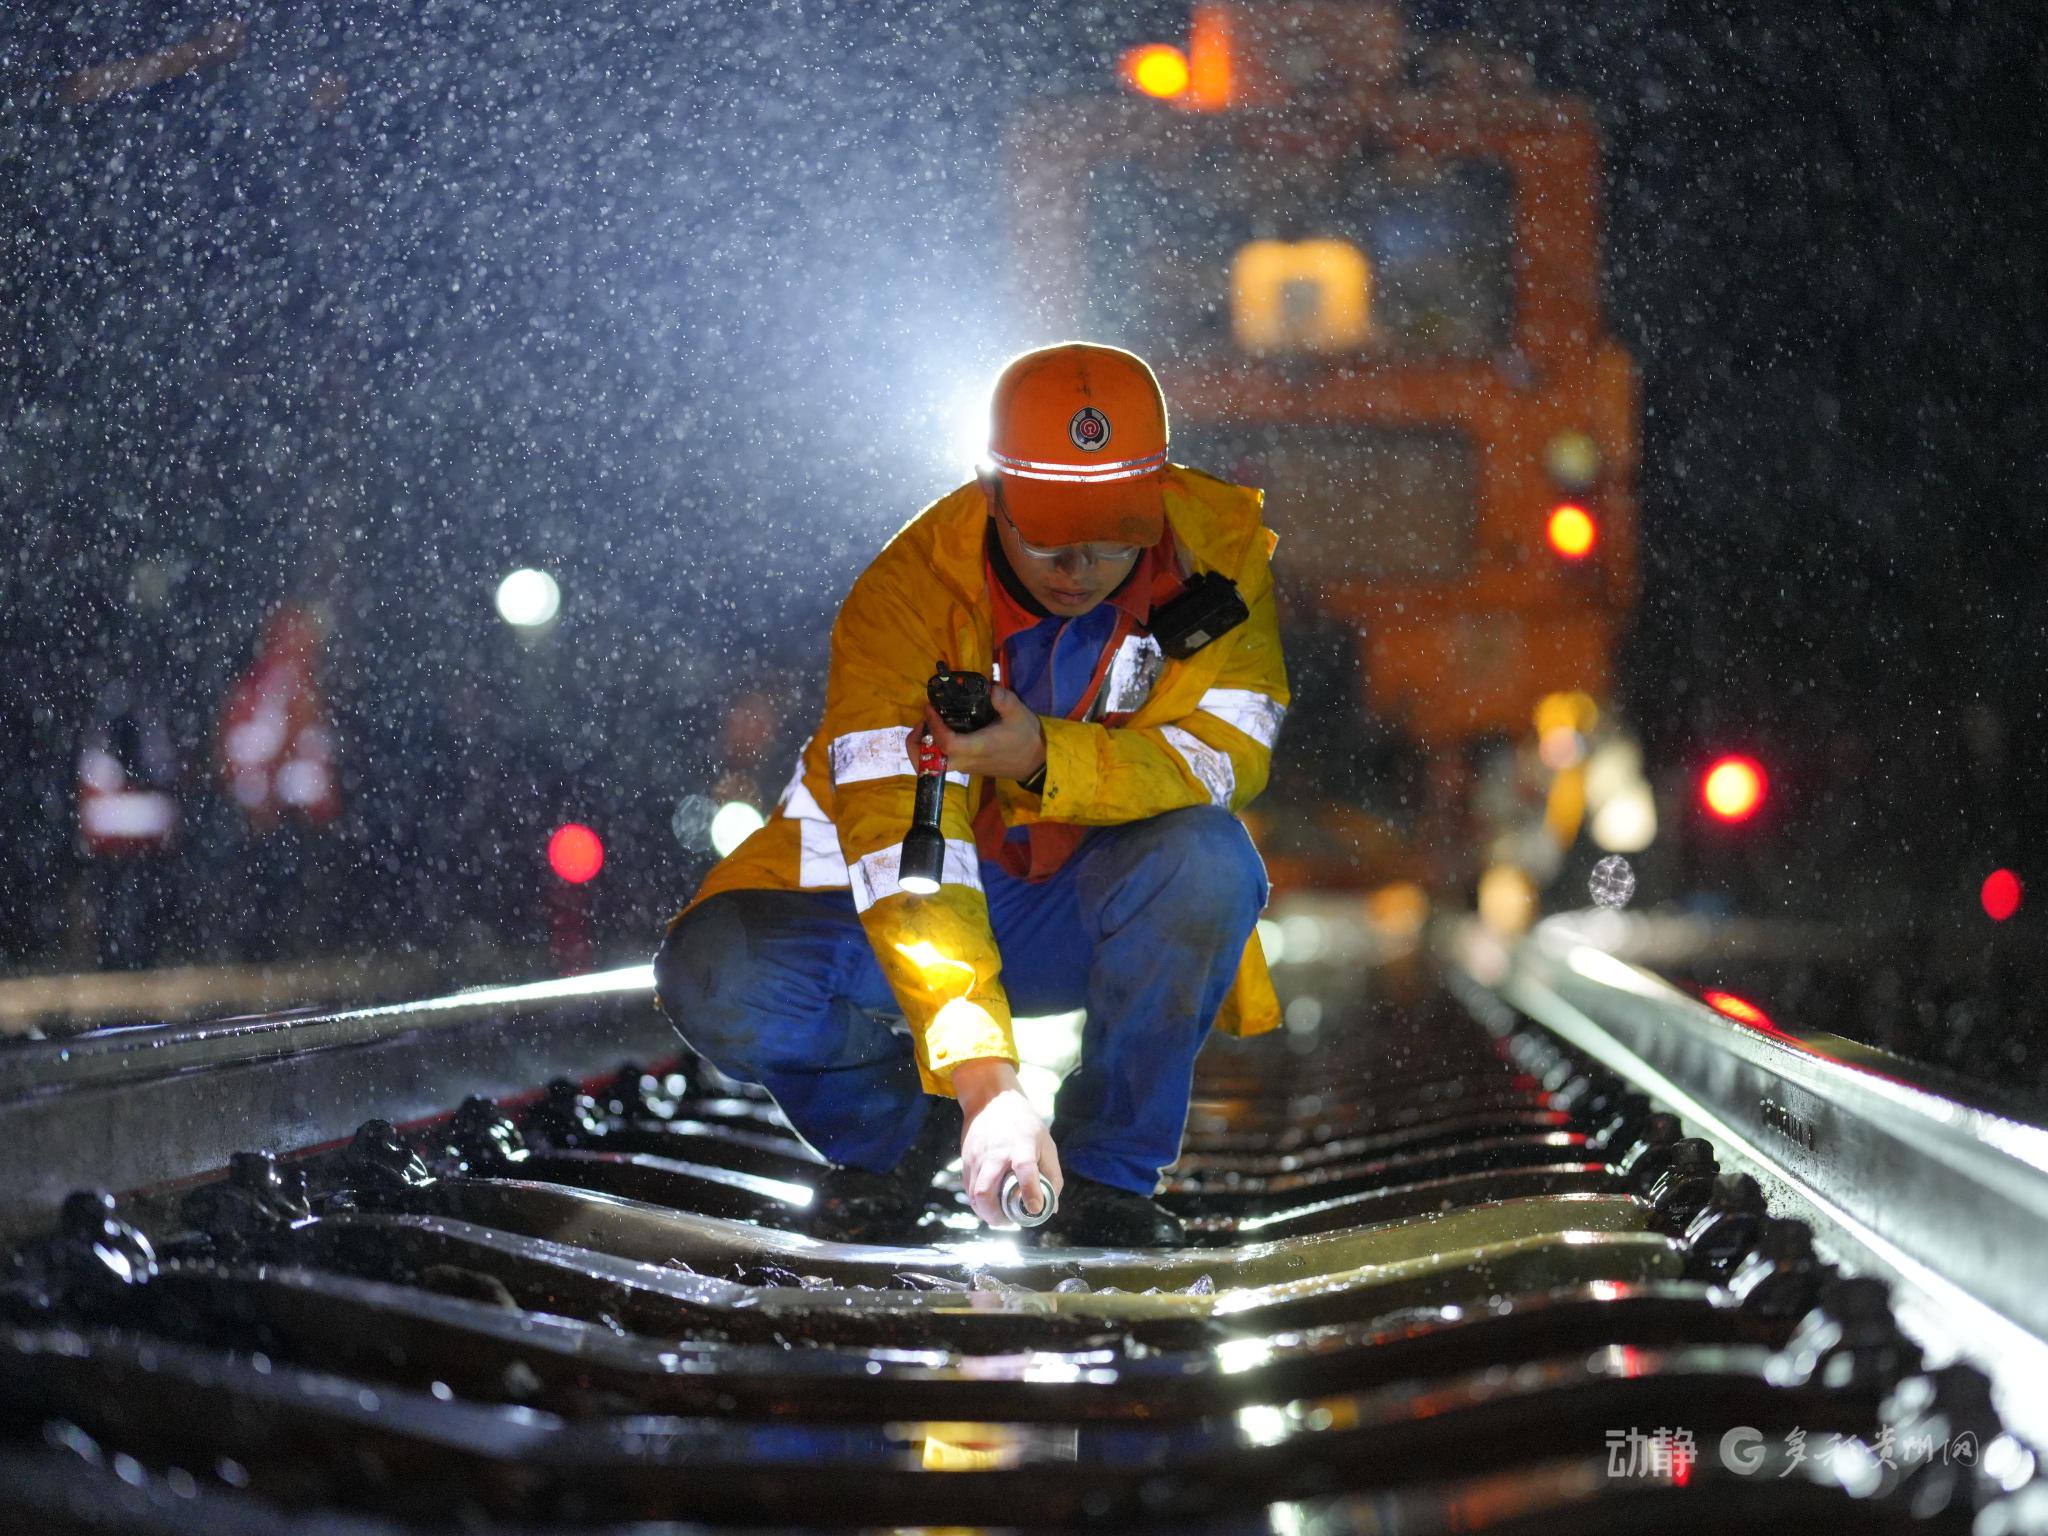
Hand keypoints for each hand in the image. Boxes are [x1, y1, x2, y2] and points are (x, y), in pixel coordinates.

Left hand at [921, 683, 1045, 782]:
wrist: (1035, 763)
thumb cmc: (1026, 739)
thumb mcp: (1019, 714)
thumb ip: (1004, 700)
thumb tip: (991, 687)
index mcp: (976, 748)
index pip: (946, 743)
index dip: (933, 726)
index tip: (929, 708)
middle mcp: (966, 761)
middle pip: (928, 763)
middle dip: (916, 744)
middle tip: (921, 722)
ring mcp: (964, 767)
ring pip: (932, 764)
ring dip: (923, 745)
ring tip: (930, 724)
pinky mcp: (967, 767)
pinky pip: (941, 761)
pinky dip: (933, 748)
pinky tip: (943, 729)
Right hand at [952, 1058, 1061, 1226]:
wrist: (991, 1100)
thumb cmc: (1024, 1123)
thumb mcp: (1046, 1143)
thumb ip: (1052, 1176)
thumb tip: (1051, 1207)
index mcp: (1021, 1145)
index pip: (1025, 1169)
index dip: (1030, 1191)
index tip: (1035, 1208)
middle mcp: (996, 1153)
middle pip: (986, 1190)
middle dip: (996, 1215)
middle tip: (1009, 1221)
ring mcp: (977, 1157)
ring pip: (974, 1194)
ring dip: (986, 1212)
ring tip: (1000, 1217)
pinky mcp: (966, 1159)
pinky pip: (968, 1189)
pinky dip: (978, 1202)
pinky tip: (989, 1204)